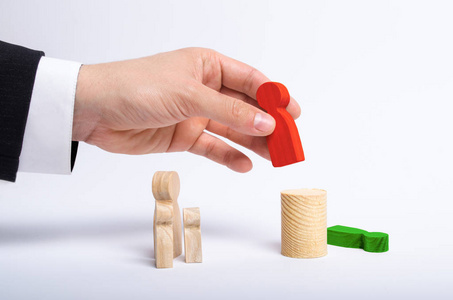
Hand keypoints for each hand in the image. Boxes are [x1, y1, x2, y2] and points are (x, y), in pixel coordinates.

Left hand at [73, 48, 300, 171]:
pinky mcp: (183, 136)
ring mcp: (194, 114)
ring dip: (253, 143)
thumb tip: (267, 122)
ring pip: (232, 129)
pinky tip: (245, 165)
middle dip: (267, 124)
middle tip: (288, 141)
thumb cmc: (136, 87)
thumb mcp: (189, 95)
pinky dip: (228, 156)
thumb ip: (230, 110)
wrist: (94, 110)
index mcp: (207, 66)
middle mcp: (203, 89)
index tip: (293, 113)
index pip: (250, 80)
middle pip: (245, 107)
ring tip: (274, 157)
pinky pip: (212, 147)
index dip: (274, 96)